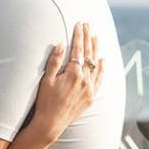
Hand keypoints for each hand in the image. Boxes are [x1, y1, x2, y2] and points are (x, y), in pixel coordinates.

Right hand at [30, 22, 104, 142]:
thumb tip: (61, 44)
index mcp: (73, 74)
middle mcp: (85, 80)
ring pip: (95, 65)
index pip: (78, 50)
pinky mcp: (91, 97)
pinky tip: (102, 60)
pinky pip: (99, 79)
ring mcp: (89, 89)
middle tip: (88, 25)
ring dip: (95, 50)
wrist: (51, 124)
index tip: (79, 24)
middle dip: (88, 38)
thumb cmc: (45, 101)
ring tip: (95, 37)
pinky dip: (102, 68)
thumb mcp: (46, 80)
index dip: (79, 36)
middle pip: (88, 54)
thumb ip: (54, 61)